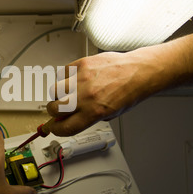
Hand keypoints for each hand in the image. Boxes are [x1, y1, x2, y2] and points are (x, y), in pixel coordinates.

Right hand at [47, 48, 163, 135]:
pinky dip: (66, 77)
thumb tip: (67, 119)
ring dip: (58, 93)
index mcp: (93, 113)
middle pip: (53, 108)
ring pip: (54, 90)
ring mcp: (81, 79)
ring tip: (68, 92)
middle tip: (58, 108)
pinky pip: (63, 72)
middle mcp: (85, 97)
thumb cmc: (128, 92)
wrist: (139, 72)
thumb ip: (85, 118)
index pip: (63, 127)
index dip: (56, 129)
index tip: (54, 126)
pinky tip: (75, 79)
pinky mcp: (81, 64)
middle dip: (54, 110)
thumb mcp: (109, 114)